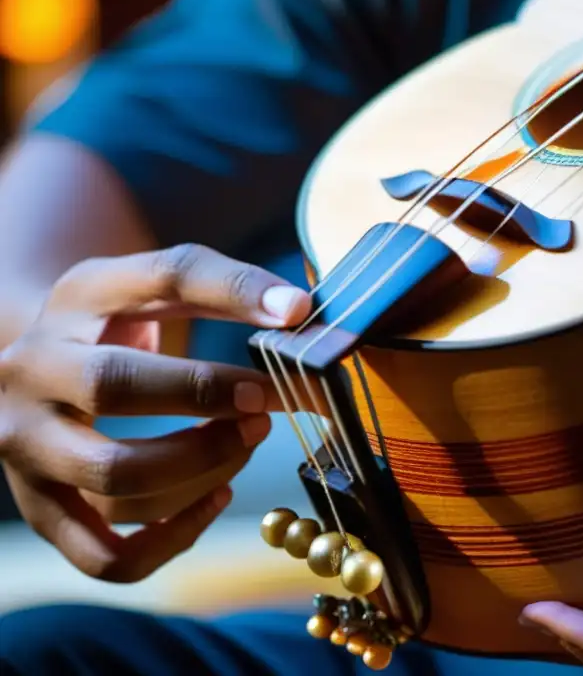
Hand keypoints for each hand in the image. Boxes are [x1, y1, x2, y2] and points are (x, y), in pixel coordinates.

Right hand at [0, 243, 310, 581]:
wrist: (43, 362)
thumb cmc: (119, 321)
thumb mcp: (160, 285)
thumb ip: (228, 289)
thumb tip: (298, 311)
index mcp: (76, 298)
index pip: (156, 287)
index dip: (231, 303)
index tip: (290, 326)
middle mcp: (31, 373)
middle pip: (113, 395)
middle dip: (206, 417)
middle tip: (263, 414)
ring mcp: (26, 450)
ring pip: (114, 485)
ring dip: (202, 473)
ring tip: (244, 446)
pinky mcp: (41, 511)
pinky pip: (106, 556)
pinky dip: (172, 539)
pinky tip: (215, 496)